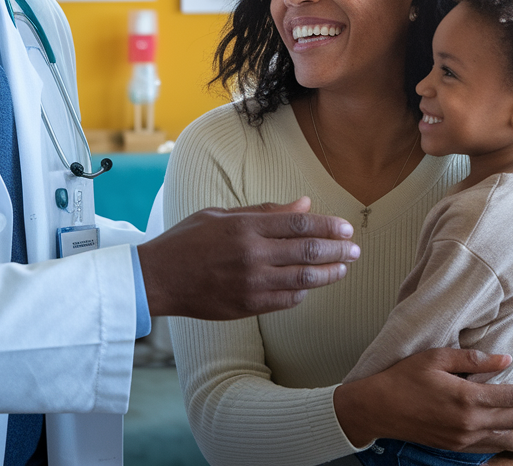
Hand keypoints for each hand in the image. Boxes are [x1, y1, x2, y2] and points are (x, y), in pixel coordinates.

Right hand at [137, 196, 358, 319]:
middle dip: (338, 249)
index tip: (346, 228)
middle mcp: (252, 254)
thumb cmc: (186, 241)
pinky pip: (287, 301)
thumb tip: (304, 204)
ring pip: (304, 279)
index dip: (328, 226)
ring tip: (343, 268)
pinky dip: (303, 292)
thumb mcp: (220, 215)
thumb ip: (264, 211)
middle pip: (308, 250)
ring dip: (329, 273)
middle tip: (355, 249)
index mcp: (245, 227)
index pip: (300, 224)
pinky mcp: (248, 306)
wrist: (157, 278)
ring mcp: (251, 283)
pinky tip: (310, 285)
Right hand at [333, 348, 512, 452]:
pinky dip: (505, 431)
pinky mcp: (457, 446)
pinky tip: (506, 420)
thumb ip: (472, 359)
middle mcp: (470, 422)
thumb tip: (505, 359)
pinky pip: (491, 442)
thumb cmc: (403, 378)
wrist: (378, 408)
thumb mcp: (435, 358)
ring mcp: (464, 438)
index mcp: (467, 397)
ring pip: (508, 433)